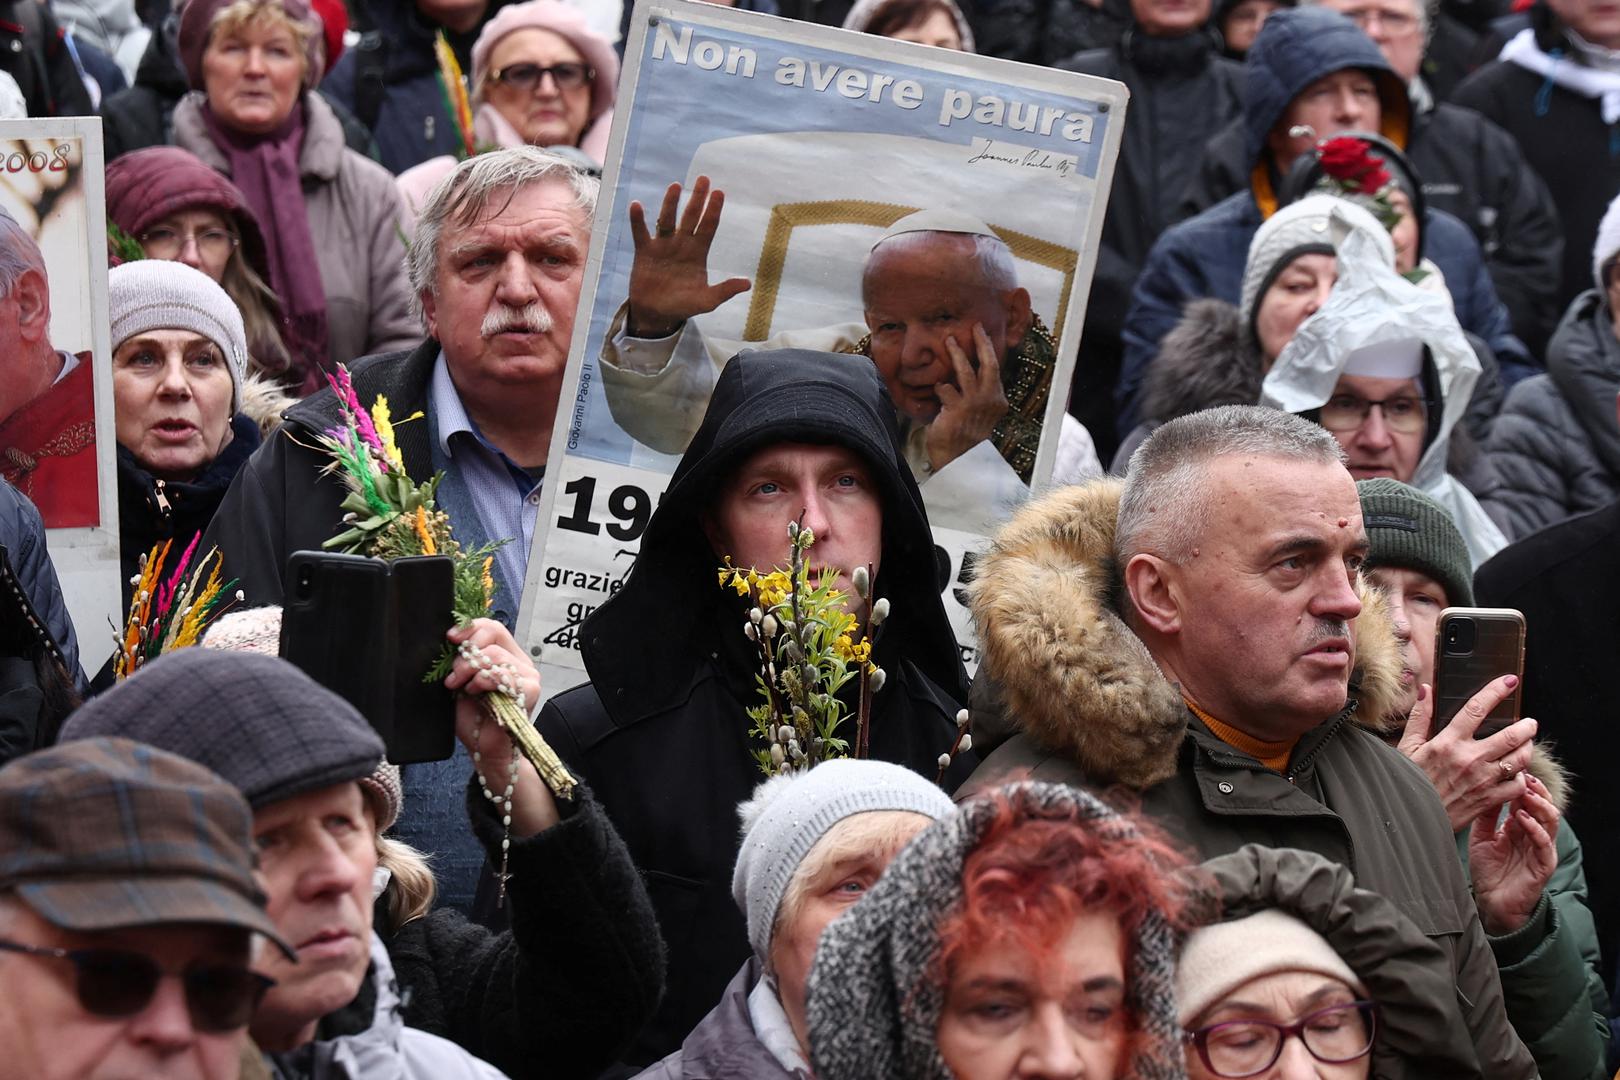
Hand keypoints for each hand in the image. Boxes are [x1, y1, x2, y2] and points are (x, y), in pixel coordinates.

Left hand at [446, 620, 558, 835]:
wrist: (484, 747)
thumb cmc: (473, 716)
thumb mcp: (461, 680)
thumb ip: (462, 659)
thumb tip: (452, 639)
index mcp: (506, 655)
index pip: (492, 627)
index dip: (470, 627)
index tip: (450, 638)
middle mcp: (520, 662)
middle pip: (494, 635)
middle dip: (466, 654)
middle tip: (454, 675)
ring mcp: (528, 675)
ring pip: (495, 654)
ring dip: (471, 670)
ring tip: (463, 688)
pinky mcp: (530, 690)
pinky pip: (504, 674)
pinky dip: (483, 681)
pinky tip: (475, 693)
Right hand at [626, 175, 750, 337]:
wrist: (657, 313)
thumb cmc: (683, 305)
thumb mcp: (707, 300)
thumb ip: (725, 291)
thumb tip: (748, 284)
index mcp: (698, 252)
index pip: (708, 226)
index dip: (713, 210)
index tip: (719, 192)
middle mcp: (682, 244)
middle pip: (691, 217)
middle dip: (697, 199)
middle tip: (704, 179)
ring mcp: (663, 246)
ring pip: (667, 220)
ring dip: (671, 204)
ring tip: (675, 186)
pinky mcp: (645, 252)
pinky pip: (641, 233)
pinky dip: (638, 220)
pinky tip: (637, 205)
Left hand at [926, 324, 1009, 471]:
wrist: (959, 458)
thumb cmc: (966, 434)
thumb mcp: (980, 412)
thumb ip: (980, 393)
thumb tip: (970, 370)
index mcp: (997, 400)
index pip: (995, 369)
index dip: (988, 349)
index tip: (981, 333)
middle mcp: (989, 400)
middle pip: (989, 364)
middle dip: (982, 343)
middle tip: (975, 327)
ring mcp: (973, 404)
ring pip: (966, 371)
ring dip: (957, 354)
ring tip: (949, 340)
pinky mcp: (956, 410)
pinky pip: (945, 388)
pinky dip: (940, 385)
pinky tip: (937, 388)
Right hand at [1397, 679, 1535, 832]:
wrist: (1412, 817)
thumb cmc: (1407, 780)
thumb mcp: (1408, 746)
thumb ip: (1420, 716)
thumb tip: (1426, 690)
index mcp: (1448, 742)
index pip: (1477, 709)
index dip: (1496, 691)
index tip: (1509, 681)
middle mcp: (1469, 759)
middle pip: (1511, 735)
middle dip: (1526, 726)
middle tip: (1530, 723)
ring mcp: (1482, 780)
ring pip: (1519, 759)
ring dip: (1527, 749)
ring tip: (1527, 744)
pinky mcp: (1489, 799)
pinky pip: (1517, 785)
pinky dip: (1521, 777)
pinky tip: (1516, 772)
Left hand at [1470, 773, 1559, 934]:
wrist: (1491, 903)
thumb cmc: (1487, 871)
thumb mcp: (1481, 837)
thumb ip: (1485, 815)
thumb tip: (1483, 788)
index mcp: (1519, 827)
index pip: (1526, 800)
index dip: (1521, 784)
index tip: (1511, 768)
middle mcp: (1533, 835)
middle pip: (1542, 806)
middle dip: (1535, 789)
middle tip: (1523, 775)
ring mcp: (1540, 849)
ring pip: (1550, 821)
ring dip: (1539, 805)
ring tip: (1526, 792)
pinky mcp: (1543, 865)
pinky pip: (1544, 844)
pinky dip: (1534, 829)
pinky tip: (1521, 818)